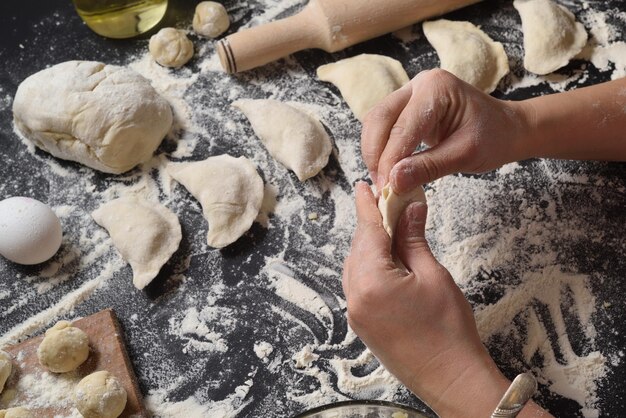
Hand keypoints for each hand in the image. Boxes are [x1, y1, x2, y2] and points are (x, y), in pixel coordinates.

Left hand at [342, 182, 548, 416]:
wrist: (451, 379)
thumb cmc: (448, 330)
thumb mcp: (434, 276)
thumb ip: (414, 240)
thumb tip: (410, 209)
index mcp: (371, 281)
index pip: (367, 231)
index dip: (367, 205)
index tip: (363, 186)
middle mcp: (355, 297)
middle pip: (359, 248)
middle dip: (372, 224)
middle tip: (385, 202)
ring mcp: (356, 313)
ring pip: (356, 266)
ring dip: (370, 245)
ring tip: (389, 228)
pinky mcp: (362, 324)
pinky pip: (359, 284)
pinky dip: (370, 266)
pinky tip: (386, 258)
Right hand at [361, 69, 528, 192]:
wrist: (506, 129)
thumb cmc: (493, 138)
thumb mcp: (464, 155)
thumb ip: (428, 167)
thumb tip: (393, 182)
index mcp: (436, 88)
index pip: (402, 128)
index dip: (389, 160)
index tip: (386, 189)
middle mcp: (418, 84)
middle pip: (379, 119)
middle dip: (375, 155)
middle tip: (380, 187)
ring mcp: (409, 93)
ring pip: (375, 122)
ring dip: (374, 153)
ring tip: (383, 182)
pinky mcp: (405, 107)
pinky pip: (383, 127)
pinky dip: (381, 150)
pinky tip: (387, 170)